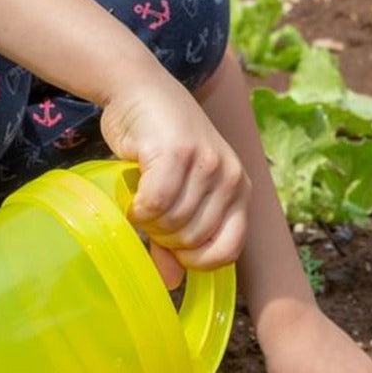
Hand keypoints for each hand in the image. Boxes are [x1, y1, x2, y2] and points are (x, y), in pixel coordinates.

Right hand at [99, 69, 249, 286]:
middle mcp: (230, 176)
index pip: (229, 249)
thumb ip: (174, 241)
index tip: (173, 247)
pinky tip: (132, 196)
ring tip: (142, 198)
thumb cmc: (157, 144)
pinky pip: (156, 204)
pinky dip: (138, 209)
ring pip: (174, 224)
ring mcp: (207, 163)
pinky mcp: (178, 153)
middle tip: (150, 214)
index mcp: (239, 189)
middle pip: (194, 240)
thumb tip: (171, 283)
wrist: (139, 89)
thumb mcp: (177, 192)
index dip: (196, 259)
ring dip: (149, 221)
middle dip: (165, 237)